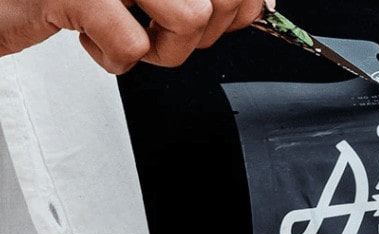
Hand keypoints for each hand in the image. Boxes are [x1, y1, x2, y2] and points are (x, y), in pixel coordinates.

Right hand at [0, 0, 266, 73]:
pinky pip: (133, 46)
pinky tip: (92, 37)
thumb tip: (263, 5)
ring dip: (162, 48)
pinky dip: (114, 59)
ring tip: (128, 31)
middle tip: (159, 25)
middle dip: (201, 32)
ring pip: (191, 20)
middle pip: (219, 0)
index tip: (226, 17)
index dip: (242, 5)